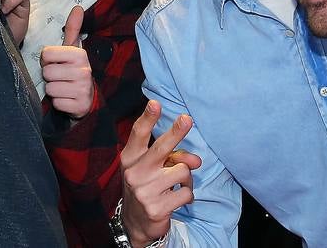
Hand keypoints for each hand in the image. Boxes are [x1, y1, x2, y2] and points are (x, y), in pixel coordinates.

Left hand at [40, 6, 93, 118]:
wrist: (87, 99)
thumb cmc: (74, 71)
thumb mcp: (73, 50)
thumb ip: (73, 28)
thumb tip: (78, 7)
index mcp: (80, 54)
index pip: (47, 53)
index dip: (47, 60)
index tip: (56, 63)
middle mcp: (84, 71)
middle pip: (47, 72)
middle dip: (50, 76)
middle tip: (60, 77)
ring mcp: (83, 89)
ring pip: (50, 88)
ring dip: (53, 90)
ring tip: (63, 87)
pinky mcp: (80, 106)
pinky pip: (56, 103)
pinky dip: (58, 103)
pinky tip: (66, 99)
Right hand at [120, 100, 202, 246]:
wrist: (135, 222)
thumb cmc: (146, 185)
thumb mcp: (153, 169)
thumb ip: (171, 157)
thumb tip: (196, 160)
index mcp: (130, 158)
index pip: (139, 134)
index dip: (148, 118)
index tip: (155, 103)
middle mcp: (134, 172)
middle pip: (161, 148)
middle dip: (176, 132)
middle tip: (188, 119)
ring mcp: (144, 191)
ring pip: (182, 171)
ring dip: (186, 178)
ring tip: (175, 185)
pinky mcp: (156, 207)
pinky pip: (186, 193)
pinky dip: (187, 195)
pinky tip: (176, 199)